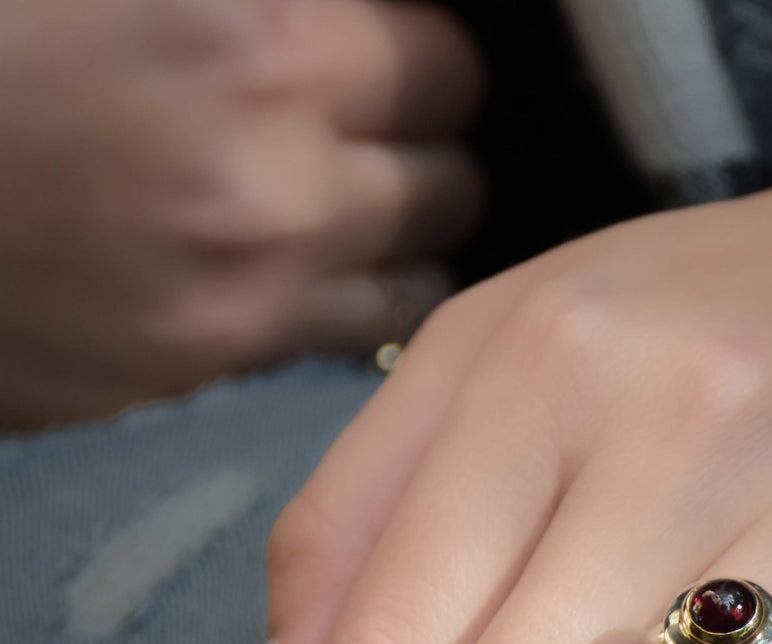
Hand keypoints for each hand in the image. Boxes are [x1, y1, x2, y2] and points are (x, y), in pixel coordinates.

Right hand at [0, 0, 484, 425]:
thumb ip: (261, 4)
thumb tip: (346, 23)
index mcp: (252, 41)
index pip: (447, 64)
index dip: (426, 58)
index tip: (400, 60)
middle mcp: (271, 179)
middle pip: (452, 182)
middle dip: (426, 152)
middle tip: (383, 135)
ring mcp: (242, 291)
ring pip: (418, 281)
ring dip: (400, 244)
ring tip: (355, 213)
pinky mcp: (202, 364)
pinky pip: (340, 342)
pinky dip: (343, 306)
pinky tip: (299, 269)